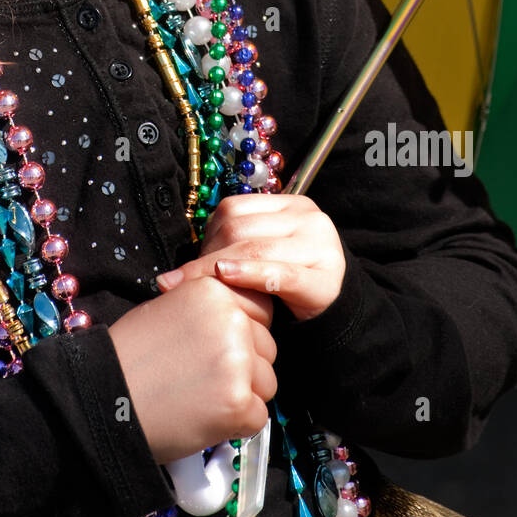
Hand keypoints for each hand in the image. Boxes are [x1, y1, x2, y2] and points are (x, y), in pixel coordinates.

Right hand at [108, 275, 276, 465]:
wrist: (102, 399)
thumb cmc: (129, 356)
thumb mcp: (168, 308)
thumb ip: (210, 308)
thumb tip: (241, 315)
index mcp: (213, 290)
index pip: (260, 311)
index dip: (243, 334)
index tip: (216, 348)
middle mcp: (230, 319)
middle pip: (267, 348)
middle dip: (245, 367)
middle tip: (201, 378)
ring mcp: (237, 361)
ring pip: (266, 384)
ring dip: (242, 395)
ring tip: (199, 397)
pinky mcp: (238, 402)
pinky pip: (258, 417)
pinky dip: (235, 424)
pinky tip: (202, 417)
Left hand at [155, 193, 345, 322]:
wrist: (332, 310)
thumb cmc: (288, 280)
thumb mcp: (265, 251)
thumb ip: (239, 239)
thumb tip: (187, 251)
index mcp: (291, 205)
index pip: (235, 209)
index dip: (205, 235)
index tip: (186, 263)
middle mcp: (309, 218)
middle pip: (241, 230)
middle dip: (207, 256)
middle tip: (184, 282)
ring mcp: (321, 247)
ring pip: (255, 250)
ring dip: (217, 269)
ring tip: (192, 286)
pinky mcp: (325, 280)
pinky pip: (280, 274)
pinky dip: (249, 274)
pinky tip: (226, 277)